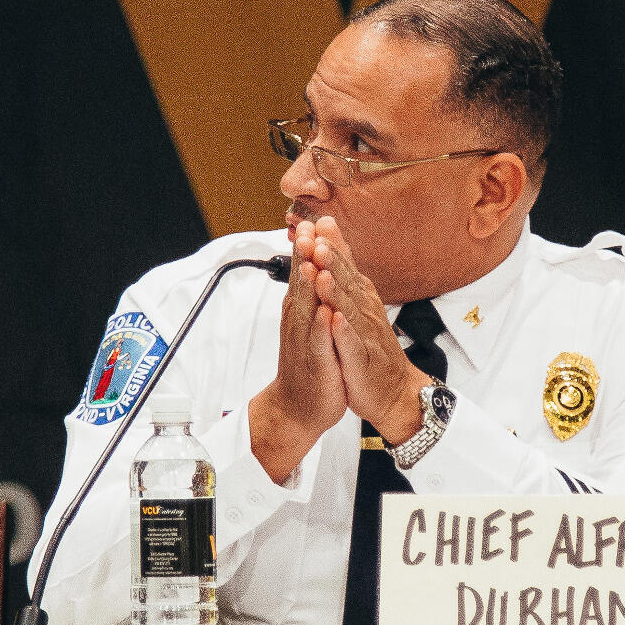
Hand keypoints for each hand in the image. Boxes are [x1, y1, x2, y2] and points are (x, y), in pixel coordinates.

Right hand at [250, 220, 346, 481]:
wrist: (300, 404)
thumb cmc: (310, 363)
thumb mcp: (311, 321)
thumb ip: (309, 292)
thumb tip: (308, 262)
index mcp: (301, 308)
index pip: (304, 270)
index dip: (308, 246)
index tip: (311, 219)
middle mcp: (299, 320)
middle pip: (301, 282)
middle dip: (304, 255)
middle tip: (304, 228)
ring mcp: (306, 341)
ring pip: (307, 308)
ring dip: (308, 285)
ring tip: (310, 261)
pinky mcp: (316, 362)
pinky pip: (319, 342)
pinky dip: (322, 326)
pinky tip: (325, 312)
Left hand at [310, 217, 433, 444]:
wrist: (392, 392)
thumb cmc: (369, 350)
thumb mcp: (356, 312)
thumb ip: (345, 282)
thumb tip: (333, 249)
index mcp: (360, 300)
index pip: (345, 267)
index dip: (333, 244)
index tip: (319, 220)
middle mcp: (365, 312)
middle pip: (347, 280)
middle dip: (332, 257)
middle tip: (317, 234)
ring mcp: (364, 336)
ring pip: (349, 308)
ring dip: (336, 287)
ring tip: (322, 267)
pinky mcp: (362, 360)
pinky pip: (352, 344)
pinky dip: (343, 330)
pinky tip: (336, 318)